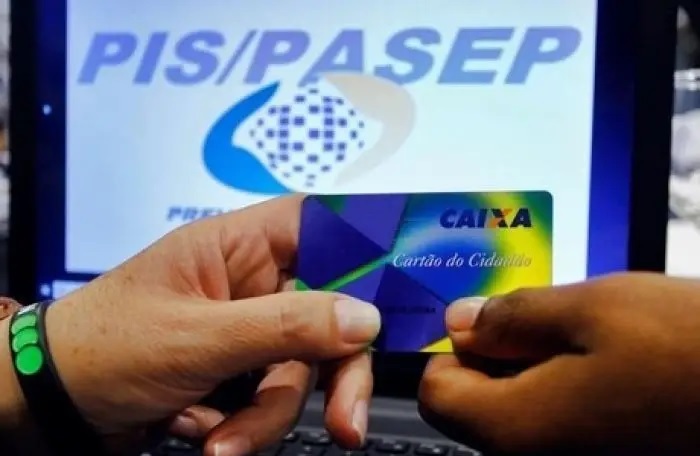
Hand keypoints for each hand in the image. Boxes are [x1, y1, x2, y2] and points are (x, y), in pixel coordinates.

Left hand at [9, 195, 380, 454]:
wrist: (52, 410)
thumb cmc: (103, 348)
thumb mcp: (198, 338)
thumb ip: (285, 327)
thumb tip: (364, 318)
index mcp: (237, 245)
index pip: (319, 225)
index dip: (365, 246)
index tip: (402, 285)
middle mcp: (250, 282)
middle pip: (327, 312)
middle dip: (333, 371)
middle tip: (348, 419)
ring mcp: (246, 330)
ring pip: (301, 368)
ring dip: (270, 413)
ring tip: (225, 442)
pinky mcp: (238, 371)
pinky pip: (271, 397)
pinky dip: (248, 426)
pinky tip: (210, 438)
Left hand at [418, 273, 699, 454]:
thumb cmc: (694, 351)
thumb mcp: (591, 309)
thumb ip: (511, 318)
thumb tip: (460, 322)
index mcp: (517, 430)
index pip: (437, 391)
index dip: (454, 347)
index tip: (489, 317)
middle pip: (478, 402)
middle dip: (501, 352)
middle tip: (551, 317)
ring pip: (523, 407)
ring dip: (541, 364)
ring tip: (592, 334)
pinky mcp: (610, 454)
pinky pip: (564, 420)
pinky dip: (572, 385)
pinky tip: (614, 360)